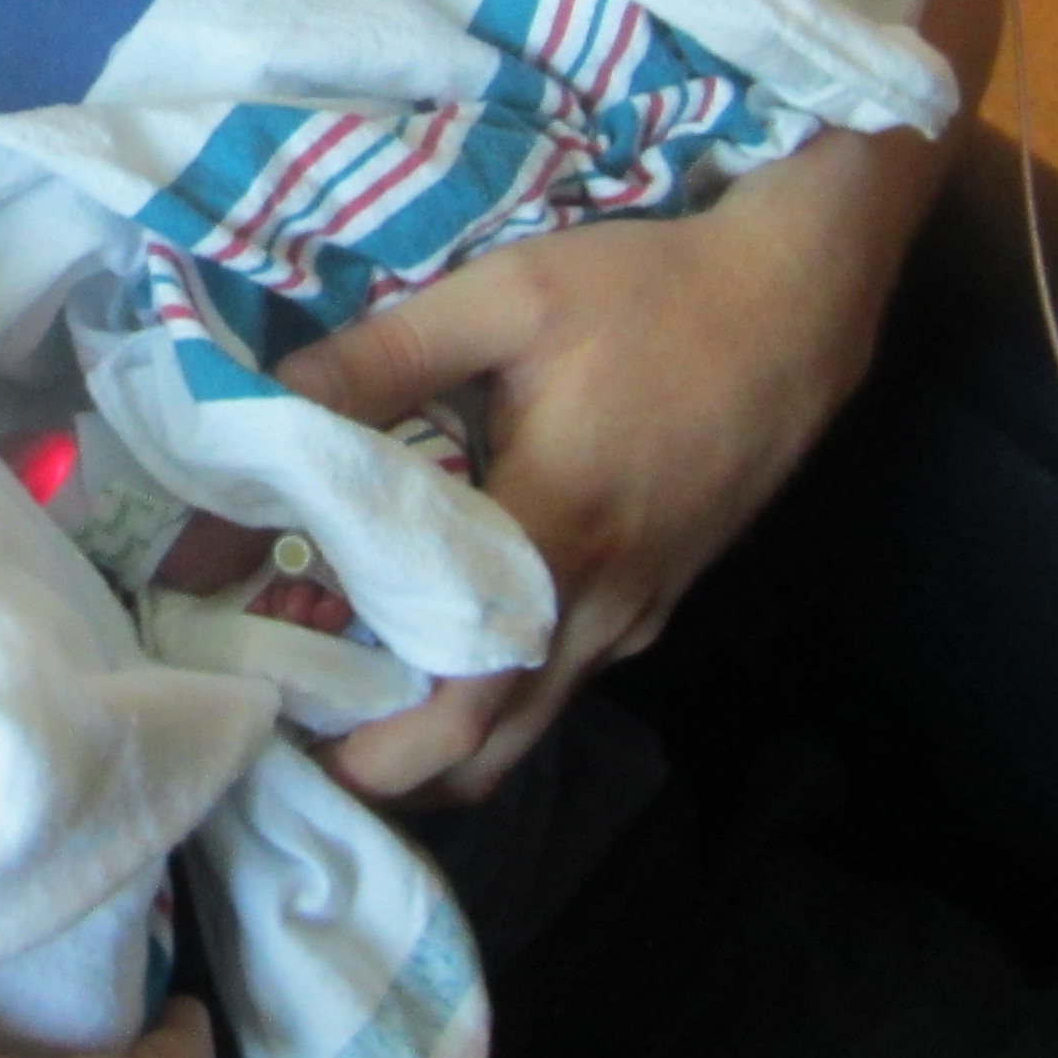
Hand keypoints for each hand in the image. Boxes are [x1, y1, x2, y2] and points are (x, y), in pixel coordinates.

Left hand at [271, 136, 917, 801]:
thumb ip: (382, 357)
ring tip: (336, 683)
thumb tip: (261, 403)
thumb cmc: (651, 294)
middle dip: (383, 762)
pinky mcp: (656, 601)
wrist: (795, 302)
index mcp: (557, 537)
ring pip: (525, 726)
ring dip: (434, 734)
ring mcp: (637, 614)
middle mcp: (602, 606)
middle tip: (286, 715)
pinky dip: (488, 694)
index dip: (367, 746)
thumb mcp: (505, 299)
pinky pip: (559, 681)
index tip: (277, 731)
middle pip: (485, 750)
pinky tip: (426, 638)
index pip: (459, 699)